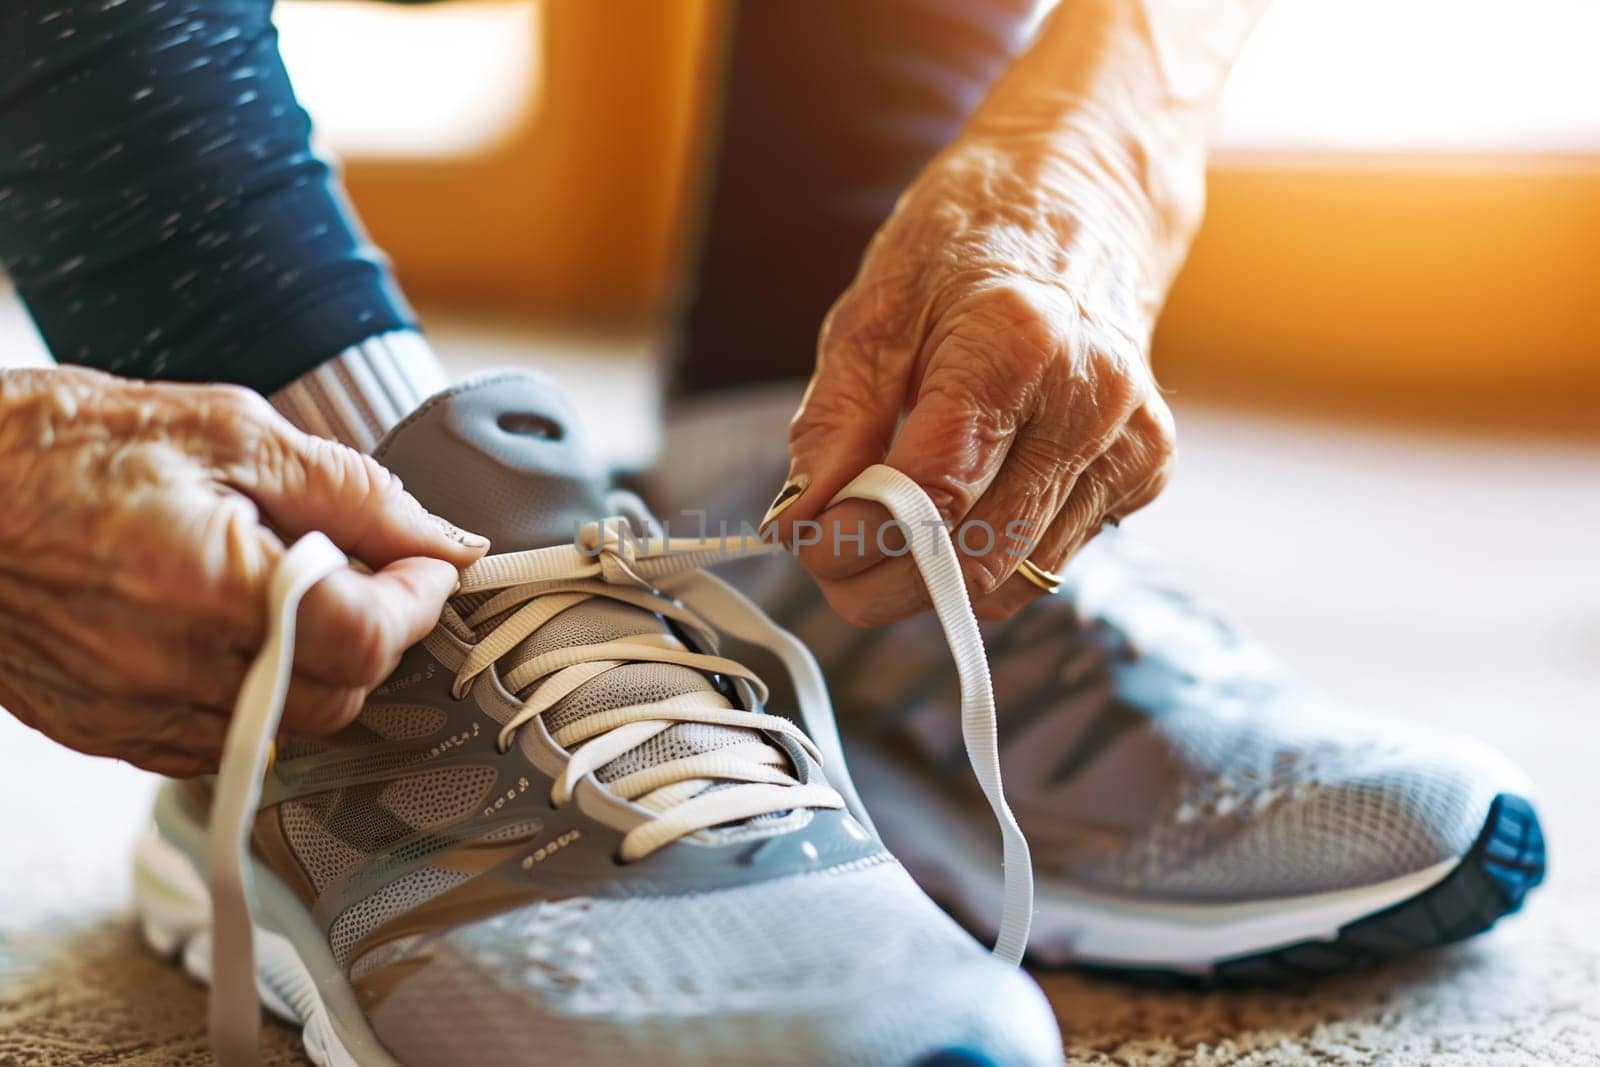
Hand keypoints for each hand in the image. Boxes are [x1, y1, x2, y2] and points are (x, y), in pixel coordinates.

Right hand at [0, 367, 486, 775]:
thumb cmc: (63, 445)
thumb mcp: (231, 432)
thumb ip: (354, 492)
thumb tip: (442, 538)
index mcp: (216, 585)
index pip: (370, 634)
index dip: (419, 599)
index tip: (427, 564)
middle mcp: (176, 667)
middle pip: (342, 692)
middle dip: (374, 631)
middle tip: (361, 567)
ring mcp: (135, 710)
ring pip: (287, 725)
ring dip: (317, 666)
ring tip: (287, 591)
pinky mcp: (106, 730)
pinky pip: (221, 741)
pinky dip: (254, 695)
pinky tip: (231, 633)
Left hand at [770, 134, 1179, 625]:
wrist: (1081, 203)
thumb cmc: (968, 247)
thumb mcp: (876, 309)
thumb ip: (836, 420)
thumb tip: (802, 520)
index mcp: (1017, 344)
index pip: (931, 494)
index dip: (856, 540)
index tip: (805, 543)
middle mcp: (1091, 400)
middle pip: (975, 558)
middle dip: (884, 582)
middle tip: (830, 557)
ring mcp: (1129, 442)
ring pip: (1012, 581)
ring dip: (932, 582)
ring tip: (889, 528)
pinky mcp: (1144, 472)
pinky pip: (1046, 563)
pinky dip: (987, 558)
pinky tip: (965, 501)